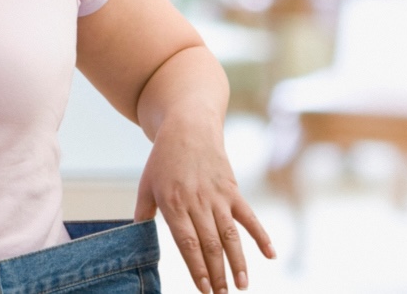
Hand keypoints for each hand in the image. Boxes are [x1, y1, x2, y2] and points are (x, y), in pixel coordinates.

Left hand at [134, 116, 274, 292]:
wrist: (188, 128)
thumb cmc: (163, 159)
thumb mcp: (146, 185)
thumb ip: (143, 213)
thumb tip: (136, 236)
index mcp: (173, 204)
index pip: (188, 244)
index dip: (197, 269)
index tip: (204, 290)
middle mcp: (197, 203)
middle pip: (210, 245)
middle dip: (217, 274)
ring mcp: (217, 197)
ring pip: (230, 236)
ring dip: (238, 263)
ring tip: (242, 286)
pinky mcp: (232, 190)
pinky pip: (249, 216)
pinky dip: (261, 236)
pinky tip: (271, 255)